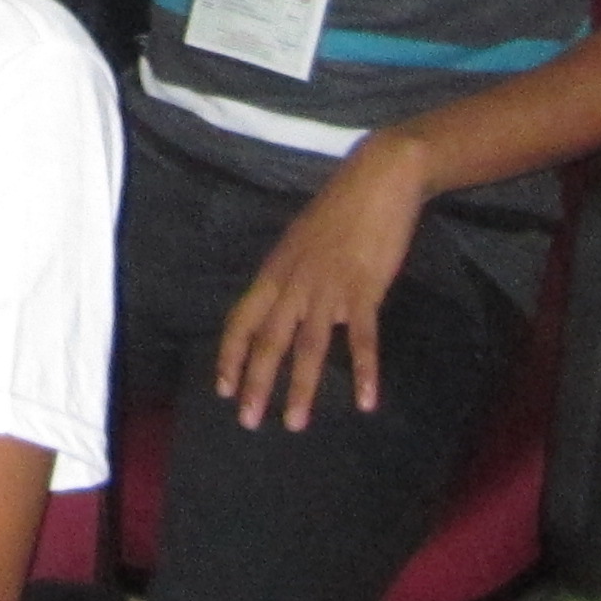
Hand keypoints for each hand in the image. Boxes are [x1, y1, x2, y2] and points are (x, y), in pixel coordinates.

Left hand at [213, 135, 434, 429]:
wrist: (377, 177)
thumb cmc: (341, 209)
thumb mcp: (302, 241)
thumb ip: (293, 275)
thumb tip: (286, 305)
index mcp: (276, 270)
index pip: (241, 319)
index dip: (230, 356)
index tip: (222, 388)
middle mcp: (294, 281)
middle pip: (268, 340)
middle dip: (256, 383)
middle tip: (248, 421)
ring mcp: (328, 286)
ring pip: (308, 346)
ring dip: (301, 388)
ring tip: (295, 422)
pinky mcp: (364, 287)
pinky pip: (362, 337)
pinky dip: (364, 370)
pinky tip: (366, 400)